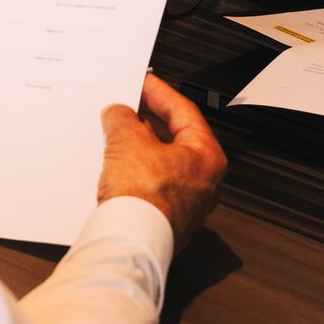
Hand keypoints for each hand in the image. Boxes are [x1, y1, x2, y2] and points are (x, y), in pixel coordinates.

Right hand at [98, 73, 226, 248]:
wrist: (130, 242)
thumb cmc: (143, 199)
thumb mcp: (127, 142)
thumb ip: (123, 119)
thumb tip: (118, 113)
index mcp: (207, 156)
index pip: (183, 111)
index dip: (158, 92)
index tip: (142, 82)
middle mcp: (204, 180)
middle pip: (175, 137)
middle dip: (148, 119)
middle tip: (127, 105)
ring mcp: (187, 202)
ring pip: (162, 161)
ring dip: (140, 144)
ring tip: (116, 131)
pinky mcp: (166, 217)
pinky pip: (153, 182)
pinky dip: (136, 167)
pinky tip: (116, 162)